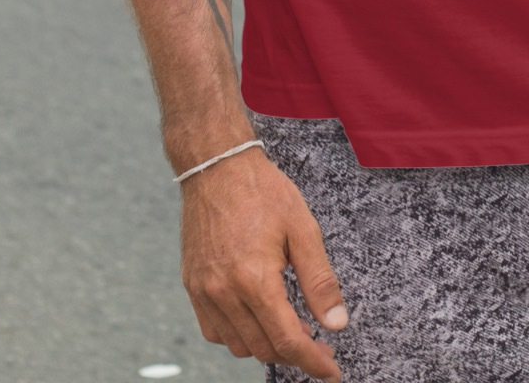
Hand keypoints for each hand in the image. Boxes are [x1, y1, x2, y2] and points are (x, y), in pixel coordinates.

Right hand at [180, 147, 348, 378]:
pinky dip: (237, 335)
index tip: (331, 371)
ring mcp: (204, 291)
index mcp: (255, 279)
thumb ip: (320, 281)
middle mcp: (224, 292)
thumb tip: (336, 323)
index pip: (287, 340)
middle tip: (319, 343)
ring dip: (266, 346)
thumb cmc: (262, 190)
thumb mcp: (302, 228)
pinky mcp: (192, 285)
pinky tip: (256, 317)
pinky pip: (214, 331)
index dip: (312, 361)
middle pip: (263, 348)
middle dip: (294, 353)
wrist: (217, 165)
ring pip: (237, 345)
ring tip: (289, 327)